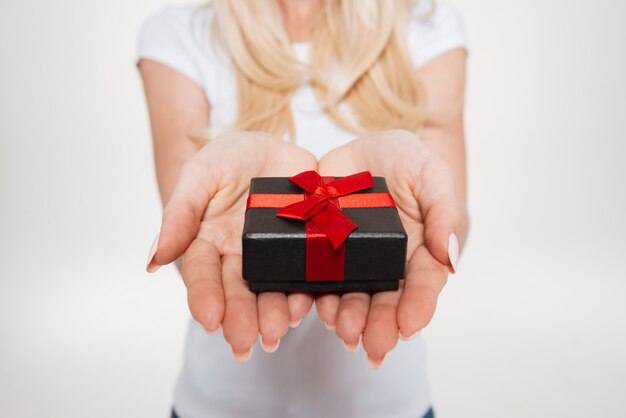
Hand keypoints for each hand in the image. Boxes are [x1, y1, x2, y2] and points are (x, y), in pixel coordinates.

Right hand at [146, 132, 316, 360]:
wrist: (273, 146)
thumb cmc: (229, 157)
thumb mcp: (201, 175)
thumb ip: (180, 214)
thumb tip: (154, 260)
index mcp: (208, 241)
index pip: (203, 274)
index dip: (205, 297)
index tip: (209, 319)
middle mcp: (239, 256)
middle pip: (238, 291)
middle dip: (240, 317)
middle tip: (245, 342)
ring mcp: (274, 255)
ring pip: (272, 289)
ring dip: (273, 313)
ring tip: (277, 331)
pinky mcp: (306, 249)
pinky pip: (307, 274)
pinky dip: (307, 292)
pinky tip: (306, 305)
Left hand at [316, 129, 467, 367]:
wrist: (361, 147)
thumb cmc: (405, 159)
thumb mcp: (431, 174)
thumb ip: (443, 211)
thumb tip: (452, 255)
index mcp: (418, 251)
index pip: (422, 284)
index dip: (418, 306)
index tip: (410, 325)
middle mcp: (386, 263)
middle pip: (386, 300)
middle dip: (381, 324)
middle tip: (375, 345)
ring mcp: (352, 260)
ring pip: (351, 295)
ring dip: (348, 316)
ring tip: (344, 329)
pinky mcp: (320, 251)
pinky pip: (315, 278)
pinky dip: (314, 294)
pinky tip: (313, 306)